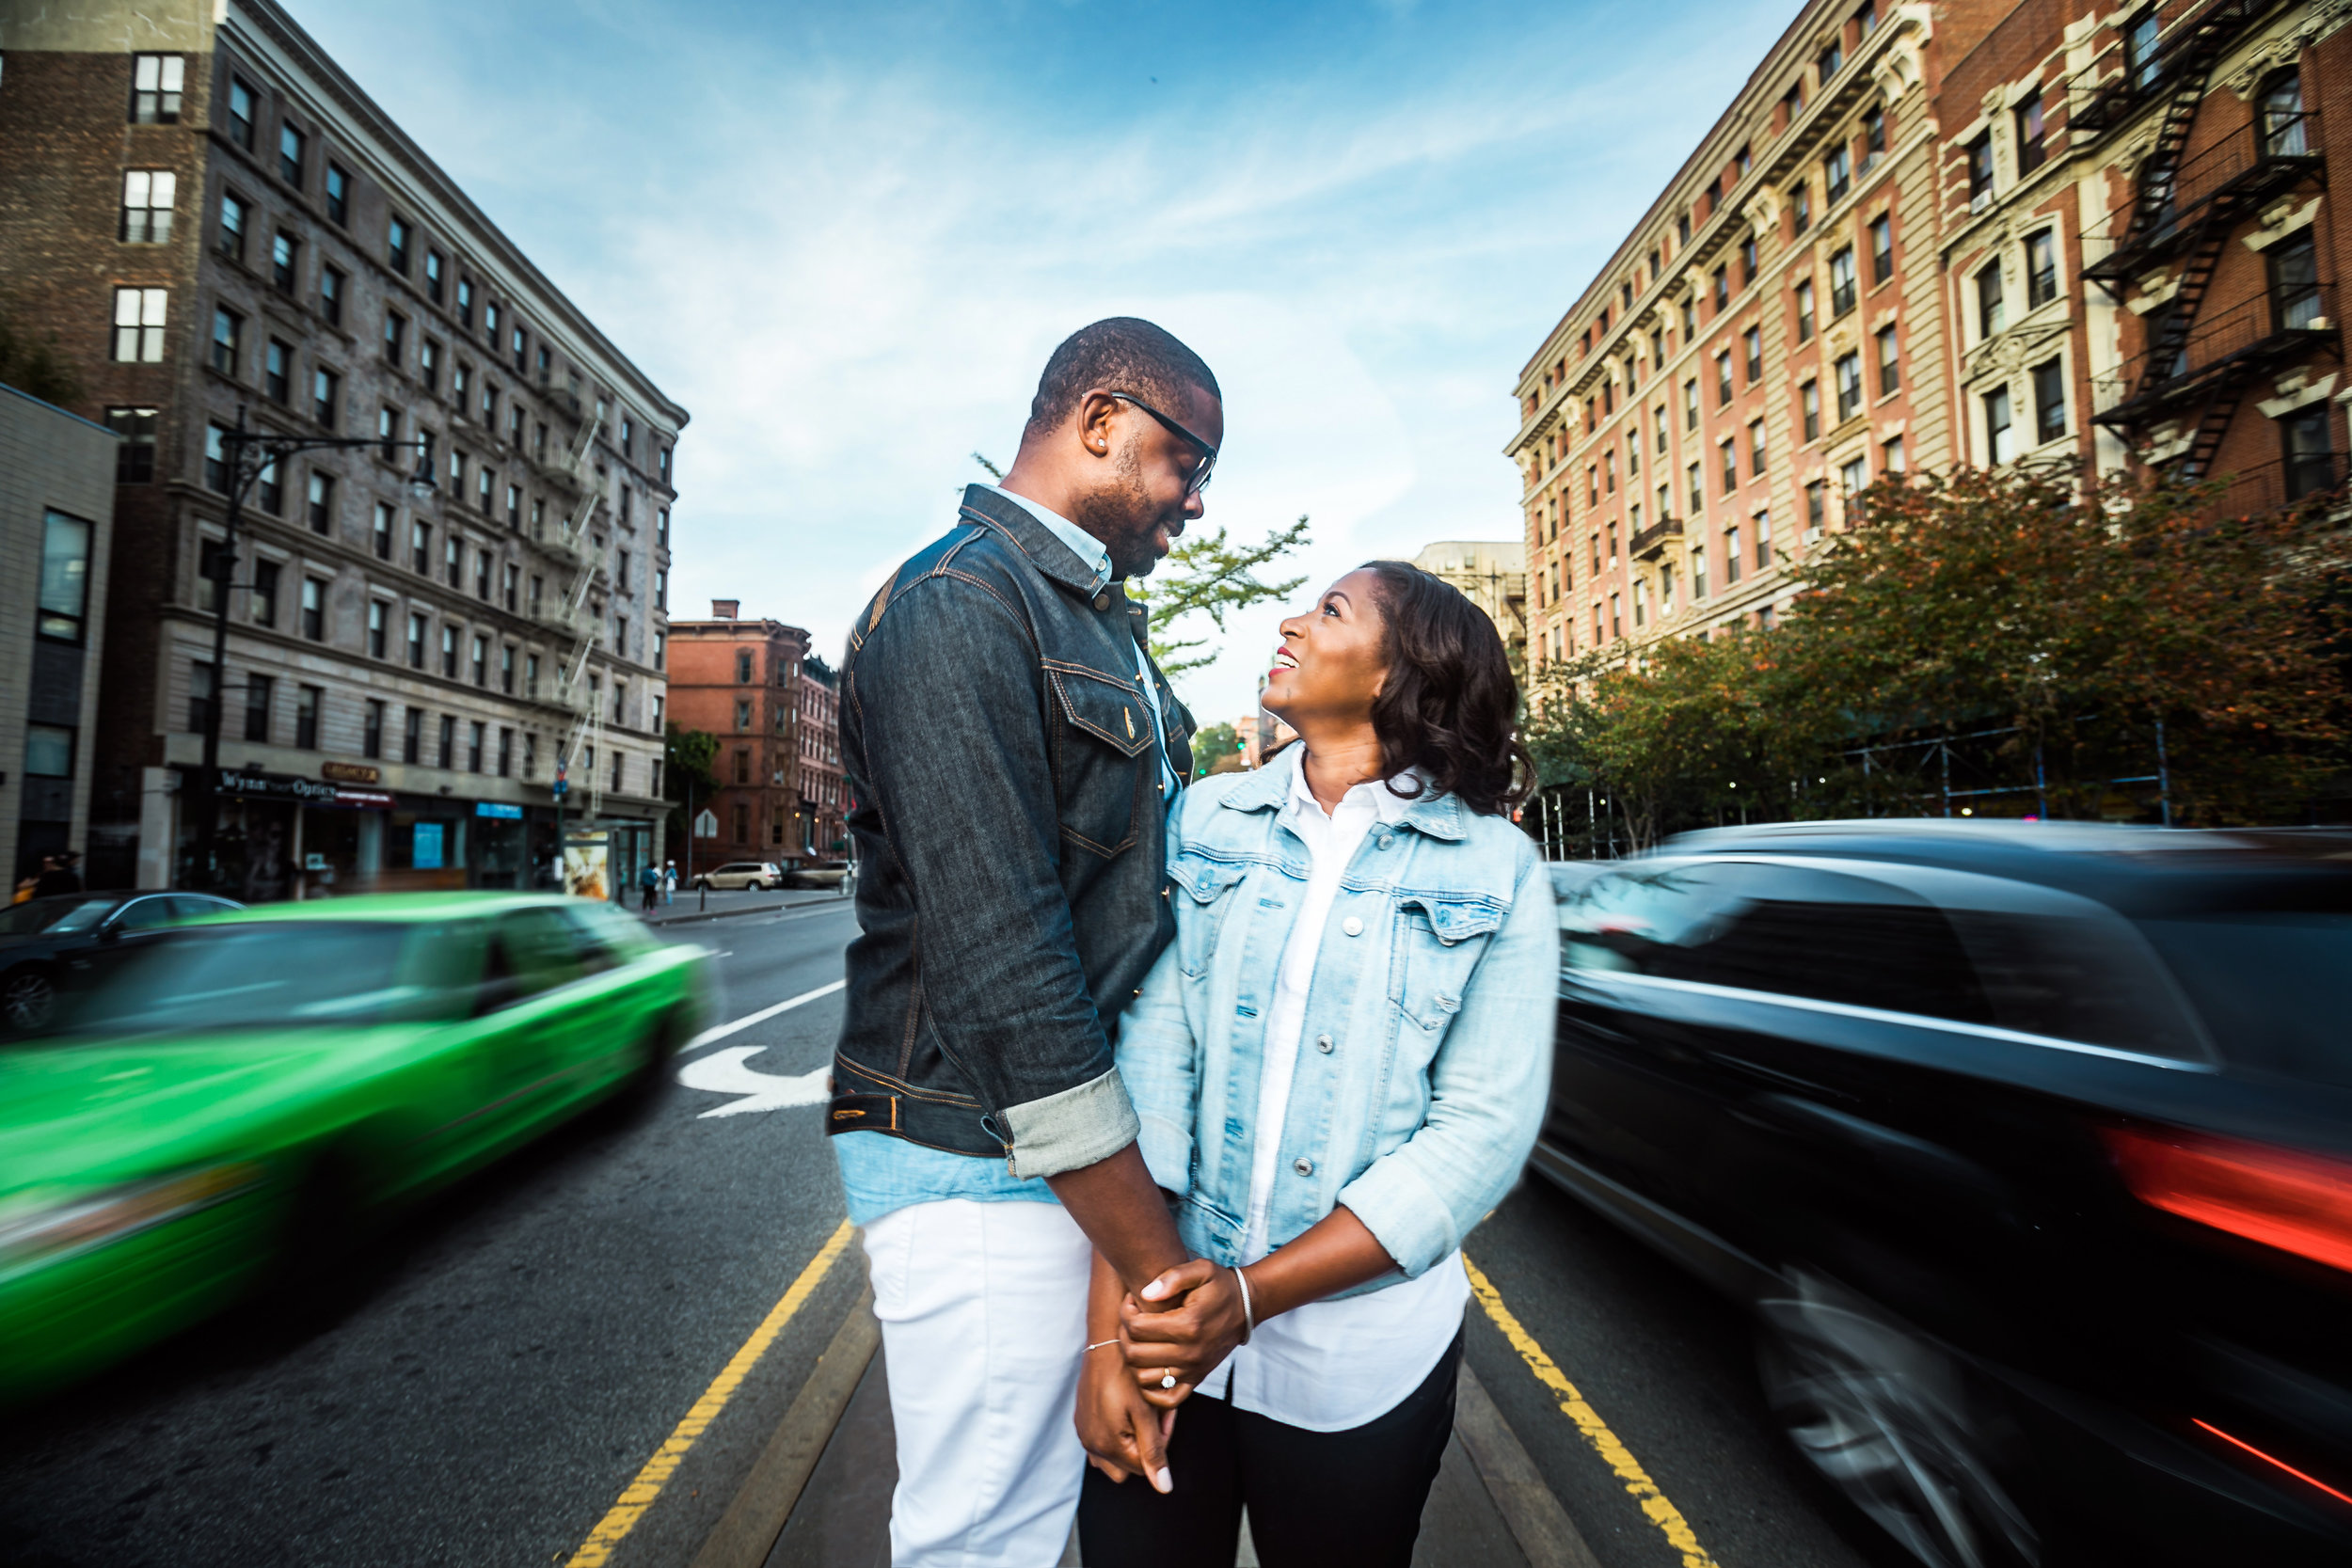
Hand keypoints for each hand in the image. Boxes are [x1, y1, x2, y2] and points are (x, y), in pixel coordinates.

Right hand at [1076, 1340, 1175, 1492]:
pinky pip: (1100, 1443)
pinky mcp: (1081, 1421)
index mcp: (1109, 1446)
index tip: (1164, 1416)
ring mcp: (1084, 1433)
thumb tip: (1164, 1488)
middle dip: (1144, 1446)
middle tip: (1153, 1416)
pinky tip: (1122, 1413)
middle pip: (1129, 1466)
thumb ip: (1154, 1452)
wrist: (1105, 1345)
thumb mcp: (1146, 1413)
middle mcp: (1092, 1444)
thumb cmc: (1127, 1376)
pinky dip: (1114, 1436)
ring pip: (1113, 1458)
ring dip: (1129, 1443)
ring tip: (1138, 1415)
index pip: (1145, 1467)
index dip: (1160, 1442)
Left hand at [1120, 1260, 1248, 1409]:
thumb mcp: (1201, 1270)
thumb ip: (1173, 1277)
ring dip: (1132, 1359)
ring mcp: (1193, 1369)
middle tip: (1131, 1319)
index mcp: (1188, 1324)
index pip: (1136, 1327)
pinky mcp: (1196, 1379)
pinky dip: (1150, 1389)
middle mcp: (1190, 1352)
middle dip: (1124, 1334)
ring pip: (1143, 1378)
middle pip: (1134, 1354)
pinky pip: (1166, 1399)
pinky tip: (1149, 1366)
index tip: (1131, 1301)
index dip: (1125, 1312)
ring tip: (1138, 1339)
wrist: (1246, 1307)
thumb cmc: (1220, 1286)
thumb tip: (1145, 1294)